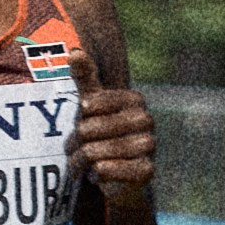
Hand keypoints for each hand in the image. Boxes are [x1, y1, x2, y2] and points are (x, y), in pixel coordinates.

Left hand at [67, 59, 156, 206]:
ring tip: (83, 162)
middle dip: (79, 140)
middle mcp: (146, 120)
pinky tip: (98, 173)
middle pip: (94, 128)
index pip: (97, 100)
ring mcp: (149, 146)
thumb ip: (85, 78)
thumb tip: (75, 52)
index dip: (84, 112)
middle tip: (77, 146)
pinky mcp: (147, 171)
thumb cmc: (98, 131)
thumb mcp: (89, 105)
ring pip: (100, 151)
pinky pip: (117, 170)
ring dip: (84, 160)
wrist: (111, 172)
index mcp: (134, 100)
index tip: (83, 115)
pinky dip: (103, 173)